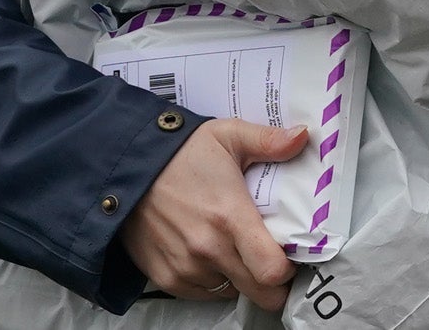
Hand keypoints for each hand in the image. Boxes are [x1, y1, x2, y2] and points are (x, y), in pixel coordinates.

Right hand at [120, 119, 307, 309]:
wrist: (126, 167)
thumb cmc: (179, 152)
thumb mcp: (227, 135)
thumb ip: (268, 141)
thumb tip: (303, 136)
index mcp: (229, 216)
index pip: (272, 271)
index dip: (288, 270)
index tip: (289, 257)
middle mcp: (208, 249)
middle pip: (259, 294)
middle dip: (272, 283)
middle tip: (269, 260)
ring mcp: (185, 267)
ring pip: (231, 292)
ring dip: (238, 277)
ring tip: (232, 246)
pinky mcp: (166, 278)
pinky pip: (203, 294)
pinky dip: (211, 280)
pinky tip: (207, 252)